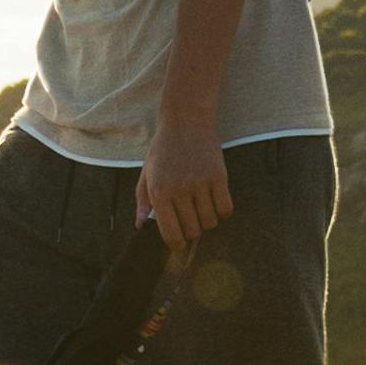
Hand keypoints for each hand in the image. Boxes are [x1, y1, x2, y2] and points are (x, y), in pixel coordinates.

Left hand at [141, 112, 233, 257]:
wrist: (186, 120)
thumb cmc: (163, 149)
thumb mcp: (147, 173)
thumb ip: (143, 201)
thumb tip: (140, 226)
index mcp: (159, 191)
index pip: (170, 233)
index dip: (176, 244)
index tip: (179, 243)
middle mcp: (179, 189)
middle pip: (192, 230)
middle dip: (192, 231)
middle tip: (190, 219)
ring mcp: (200, 183)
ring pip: (210, 222)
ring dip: (207, 220)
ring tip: (201, 207)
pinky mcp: (219, 176)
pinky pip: (225, 209)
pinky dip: (222, 211)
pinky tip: (215, 202)